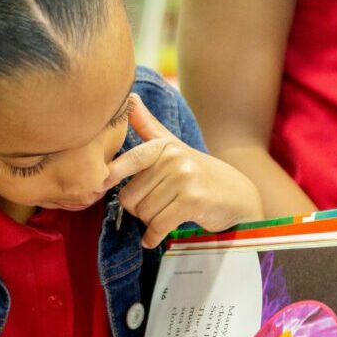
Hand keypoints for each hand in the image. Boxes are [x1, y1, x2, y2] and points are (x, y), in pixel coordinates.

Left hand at [104, 94, 263, 247]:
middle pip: (130, 196)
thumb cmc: (199, 173)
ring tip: (166, 215)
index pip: (130, 160)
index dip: (112, 175)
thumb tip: (130, 98)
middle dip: (139, 209)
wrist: (238, 196)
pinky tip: (154, 239)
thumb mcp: (174, 147)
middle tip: (156, 208)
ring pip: (143, 213)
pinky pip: (158, 225)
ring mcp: (184, 178)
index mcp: (165, 146)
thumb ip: (149, 126)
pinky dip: (154, 237)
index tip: (98, 185)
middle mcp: (174, 158)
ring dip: (150, 222)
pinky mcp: (193, 200)